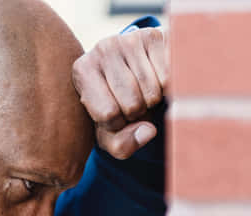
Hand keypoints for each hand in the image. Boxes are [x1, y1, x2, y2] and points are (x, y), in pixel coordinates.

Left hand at [72, 27, 167, 159]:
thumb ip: (121, 145)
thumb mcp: (107, 134)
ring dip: (153, 102)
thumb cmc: (112, 107)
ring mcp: (128, 39)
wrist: (126, 71)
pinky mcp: (153, 36)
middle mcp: (102, 49)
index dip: (117, 125)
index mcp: (82, 71)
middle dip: (137, 114)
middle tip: (132, 105)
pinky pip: (168, 77)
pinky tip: (156, 82)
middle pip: (132, 103)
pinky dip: (167, 88)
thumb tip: (148, 131)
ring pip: (152, 92)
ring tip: (142, 93)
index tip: (114, 117)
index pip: (108, 114)